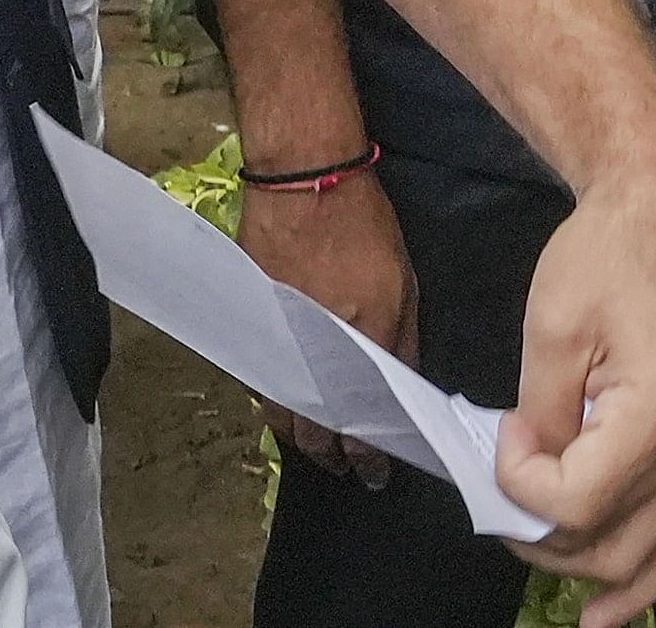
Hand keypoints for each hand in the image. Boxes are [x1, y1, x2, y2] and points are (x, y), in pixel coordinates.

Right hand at [237, 170, 417, 484]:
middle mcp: (312, 351)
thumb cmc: (363, 227)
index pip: (358, 425)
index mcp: (358, 345)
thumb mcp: (403, 286)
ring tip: (310, 443)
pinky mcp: (251, 320)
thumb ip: (402, 343)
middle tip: (339, 468)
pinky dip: (273, 396)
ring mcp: (275, 337)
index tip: (371, 474)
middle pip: (311, 427)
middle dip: (326, 454)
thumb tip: (404, 389)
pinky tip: (283, 402)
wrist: (303, 181)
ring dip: (296, 430)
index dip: (365, 457)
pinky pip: (260, 374)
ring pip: (279, 406)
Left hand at [496, 167, 655, 627]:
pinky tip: (609, 611)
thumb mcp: (554, 328)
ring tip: (531, 555)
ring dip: (583, 565)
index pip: (574, 499)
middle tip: (496, 487)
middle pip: (607, 539)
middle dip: (539, 531)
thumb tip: (528, 470)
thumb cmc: (606, 257)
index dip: (519, 482)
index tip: (501, 434)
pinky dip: (643, 576)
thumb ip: (542, 413)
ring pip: (647, 553)